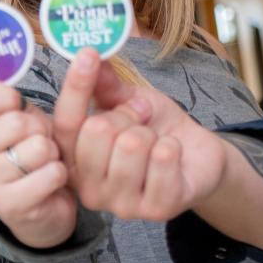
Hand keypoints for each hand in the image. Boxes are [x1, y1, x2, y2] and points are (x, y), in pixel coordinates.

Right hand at [0, 82, 76, 247]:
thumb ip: (10, 99)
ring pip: (38, 148)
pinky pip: (52, 173)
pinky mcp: (8, 206)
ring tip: (40, 161)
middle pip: (16, 122)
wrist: (38, 199)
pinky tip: (45, 181)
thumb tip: (16, 98)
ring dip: (50, 152)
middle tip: (32, 140)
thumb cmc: (24, 145)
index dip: (4, 96)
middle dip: (38, 127)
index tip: (16, 104)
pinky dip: (58, 174)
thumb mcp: (15, 114)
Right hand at [52, 49, 227, 221]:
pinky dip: (172, 144)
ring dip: (151, 132)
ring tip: (157, 140)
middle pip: (97, 132)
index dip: (76, 87)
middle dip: (127, 114)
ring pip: (130, 145)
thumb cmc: (155, 129)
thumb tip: (91, 54)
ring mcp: (122, 204)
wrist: (197, 156)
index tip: (89, 53)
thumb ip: (106, 86)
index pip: (65, 123)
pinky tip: (172, 153)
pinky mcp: (157, 209)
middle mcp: (89, 189)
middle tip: (141, 118)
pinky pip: (161, 158)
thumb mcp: (128, 101)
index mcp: (74, 161)